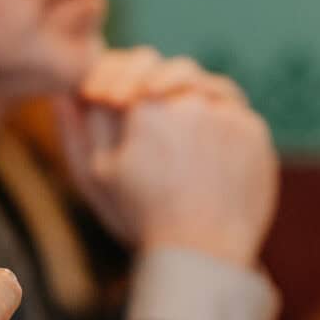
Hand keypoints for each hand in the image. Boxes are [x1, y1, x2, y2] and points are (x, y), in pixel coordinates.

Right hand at [59, 46, 278, 268]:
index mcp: (144, 105)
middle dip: (159, 87)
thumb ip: (78, 130)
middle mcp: (188, 100)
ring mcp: (227, 114)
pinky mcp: (256, 132)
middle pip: (173, 71)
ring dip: (193, 98)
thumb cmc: (142, 219)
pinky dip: (221, 121)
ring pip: (208, 86)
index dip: (124, 78)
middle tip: (153, 122)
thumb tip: (64, 92)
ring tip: (182, 138)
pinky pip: (236, 112)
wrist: (202, 256)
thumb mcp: (96, 177)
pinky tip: (208, 150)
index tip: (117, 101)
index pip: (133, 63)